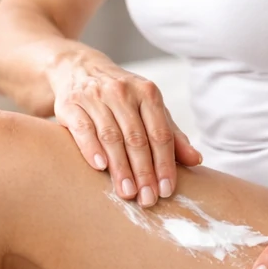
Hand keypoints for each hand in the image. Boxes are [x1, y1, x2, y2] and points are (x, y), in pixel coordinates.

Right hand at [48, 55, 201, 206]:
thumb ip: (171, 134)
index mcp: (147, 92)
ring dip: (121, 167)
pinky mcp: (71, 104)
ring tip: (127, 192)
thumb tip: (196, 160)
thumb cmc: (122, 96)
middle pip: (137, 138)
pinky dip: (92, 148)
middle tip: (148, 199)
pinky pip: (83, 128)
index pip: (160, 133)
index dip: (164, 164)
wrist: (80, 69)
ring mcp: (95, 96)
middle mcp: (122, 91)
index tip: (166, 190)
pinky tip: (100, 167)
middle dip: (144, 172)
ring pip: (111, 136)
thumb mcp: (149, 108)